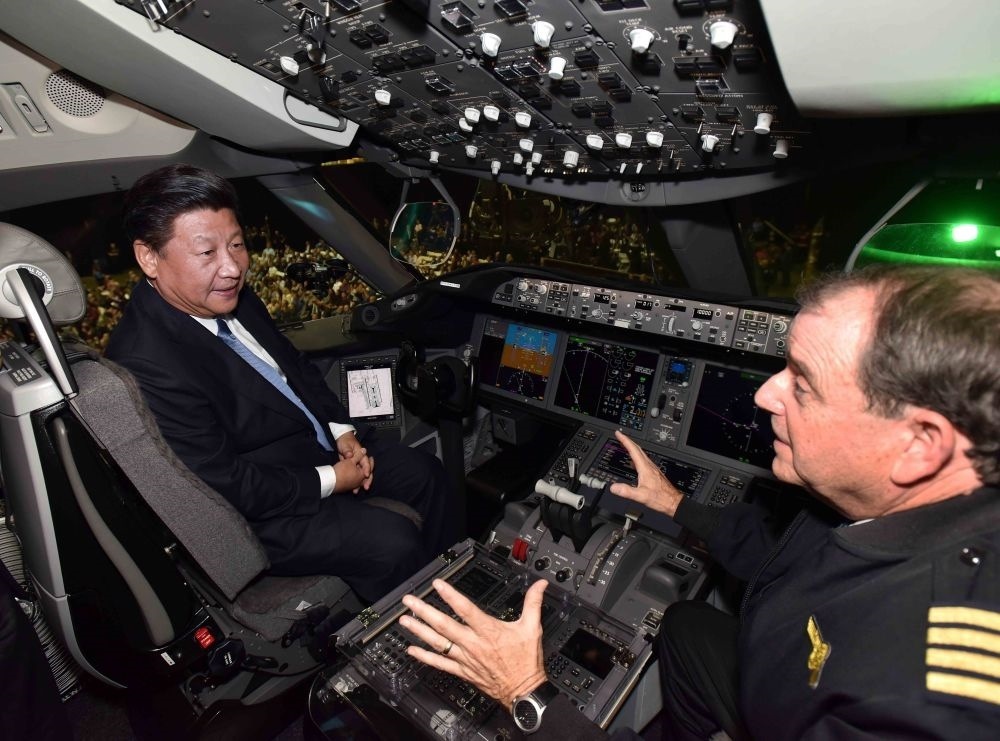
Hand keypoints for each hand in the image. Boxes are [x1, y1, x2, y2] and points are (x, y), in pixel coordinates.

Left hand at [335, 432, 373, 490]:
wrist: (342, 440)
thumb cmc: (345, 441)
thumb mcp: (346, 445)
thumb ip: (347, 451)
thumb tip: (349, 455)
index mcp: (361, 453)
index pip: (366, 462)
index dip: (367, 469)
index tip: (366, 475)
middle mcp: (360, 460)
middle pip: (366, 471)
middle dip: (367, 480)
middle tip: (366, 487)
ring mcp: (356, 464)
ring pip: (360, 475)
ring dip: (360, 483)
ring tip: (357, 491)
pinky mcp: (352, 467)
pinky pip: (355, 476)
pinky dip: (354, 482)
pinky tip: (352, 489)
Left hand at [399, 578, 547, 708]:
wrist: (524, 692)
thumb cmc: (526, 662)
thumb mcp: (532, 628)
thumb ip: (533, 603)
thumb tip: (540, 585)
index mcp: (489, 631)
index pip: (465, 609)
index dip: (450, 595)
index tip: (437, 584)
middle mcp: (473, 644)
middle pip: (444, 625)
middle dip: (424, 611)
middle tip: (409, 601)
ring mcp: (465, 658)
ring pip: (438, 643)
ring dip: (419, 631)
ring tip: (404, 620)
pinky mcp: (462, 671)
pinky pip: (440, 664)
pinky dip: (424, 657)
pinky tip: (412, 650)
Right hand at [609, 430, 684, 516]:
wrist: (672, 502)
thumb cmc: (660, 498)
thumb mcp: (641, 496)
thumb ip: (627, 491)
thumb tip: (613, 487)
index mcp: (645, 468)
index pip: (633, 450)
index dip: (625, 440)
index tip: (619, 433)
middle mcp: (649, 466)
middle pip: (638, 449)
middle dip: (628, 441)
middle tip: (620, 435)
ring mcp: (652, 469)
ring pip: (641, 454)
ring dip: (632, 447)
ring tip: (625, 445)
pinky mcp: (653, 473)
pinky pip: (643, 460)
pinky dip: (636, 456)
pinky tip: (634, 462)